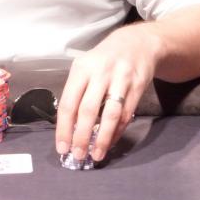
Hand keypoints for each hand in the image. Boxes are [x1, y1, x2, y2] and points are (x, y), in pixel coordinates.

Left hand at [55, 23, 160, 161]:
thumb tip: (68, 127)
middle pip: (87, 110)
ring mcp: (120, 79)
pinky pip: (126, 114)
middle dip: (81, 136)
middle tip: (78, 155)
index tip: (62, 147)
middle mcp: (100, 73)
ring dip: (102, 138)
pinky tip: (111, 141)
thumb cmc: (103, 60)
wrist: (136, 43)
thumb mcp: (85, 68)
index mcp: (81, 69)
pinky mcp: (138, 86)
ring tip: (96, 155)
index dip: (64, 127)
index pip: (68, 102)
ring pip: (109, 114)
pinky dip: (117, 131)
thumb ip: (77, 93)